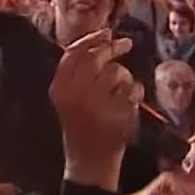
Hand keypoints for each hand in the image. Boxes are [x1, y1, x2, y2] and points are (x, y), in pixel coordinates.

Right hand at [50, 29, 135, 190]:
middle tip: (125, 44)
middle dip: (112, 48)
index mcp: (59, 88)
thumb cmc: (80, 124)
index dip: (91, 39)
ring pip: (118, 72)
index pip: (73, 53)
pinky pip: (133, 90)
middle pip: (96, 58)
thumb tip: (101, 38)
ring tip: (121, 92)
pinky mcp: (117, 114)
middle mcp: (75, 94)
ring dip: (125, 77)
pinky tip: (129, 105)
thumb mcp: (68, 97)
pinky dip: (136, 94)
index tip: (106, 32)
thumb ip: (77, 71)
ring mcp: (97, 104)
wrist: (89, 161)